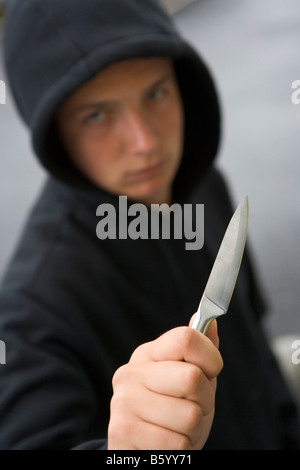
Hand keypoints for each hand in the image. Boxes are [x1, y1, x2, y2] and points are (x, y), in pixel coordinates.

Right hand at [107, 320, 222, 449]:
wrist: (141, 451)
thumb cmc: (171, 413)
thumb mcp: (189, 381)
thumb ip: (200, 353)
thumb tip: (213, 324)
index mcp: (148, 354)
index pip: (186, 338)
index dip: (210, 358)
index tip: (210, 373)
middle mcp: (131, 373)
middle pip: (193, 377)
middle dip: (205, 401)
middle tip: (193, 408)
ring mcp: (123, 401)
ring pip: (189, 415)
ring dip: (193, 430)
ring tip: (178, 428)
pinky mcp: (121, 431)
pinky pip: (177, 443)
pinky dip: (182, 450)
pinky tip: (166, 443)